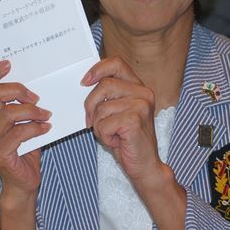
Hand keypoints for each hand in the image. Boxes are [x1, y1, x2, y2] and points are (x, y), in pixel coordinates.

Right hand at [0, 60, 51, 199]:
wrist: (23, 183)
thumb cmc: (26, 150)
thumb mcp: (24, 123)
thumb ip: (24, 105)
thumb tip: (39, 83)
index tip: (8, 64)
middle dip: (17, 91)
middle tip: (36, 97)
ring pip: (7, 114)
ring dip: (31, 111)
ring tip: (46, 115)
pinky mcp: (1, 154)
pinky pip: (17, 134)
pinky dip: (35, 128)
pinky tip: (46, 129)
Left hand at [83, 58, 187, 229]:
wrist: (144, 166)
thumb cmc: (127, 140)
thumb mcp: (116, 112)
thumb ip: (107, 96)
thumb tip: (84, 83)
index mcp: (139, 87)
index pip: (116, 63)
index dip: (97, 69)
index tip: (84, 81)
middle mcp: (143, 93)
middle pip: (104, 85)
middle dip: (91, 105)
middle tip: (92, 121)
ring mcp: (141, 105)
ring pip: (102, 107)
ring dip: (99, 125)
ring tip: (112, 134)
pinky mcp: (134, 120)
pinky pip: (104, 123)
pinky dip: (104, 136)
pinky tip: (116, 141)